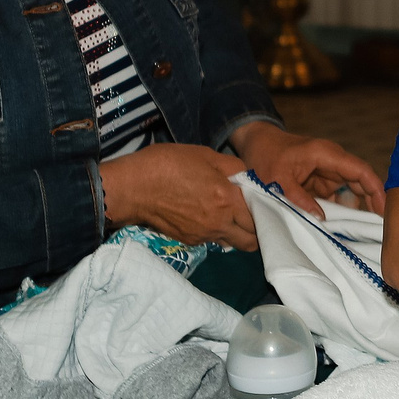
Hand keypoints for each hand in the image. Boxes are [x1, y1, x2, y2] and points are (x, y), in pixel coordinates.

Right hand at [99, 145, 255, 246]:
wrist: (133, 187)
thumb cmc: (169, 164)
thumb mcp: (206, 155)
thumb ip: (233, 168)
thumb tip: (249, 178)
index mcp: (227, 200)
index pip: (260, 217)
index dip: (265, 210)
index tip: (263, 203)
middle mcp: (220, 223)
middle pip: (251, 240)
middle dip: (256, 229)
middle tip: (252, 214)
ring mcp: (204, 236)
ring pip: (233, 243)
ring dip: (237, 234)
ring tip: (232, 217)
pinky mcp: (189, 241)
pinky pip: (213, 241)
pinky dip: (217, 233)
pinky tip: (208, 217)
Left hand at [233, 123, 385, 220]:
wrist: (255, 142)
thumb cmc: (265, 156)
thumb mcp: (276, 180)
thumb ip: (299, 199)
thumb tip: (322, 219)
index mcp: (326, 154)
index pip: (360, 170)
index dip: (376, 190)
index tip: (385, 210)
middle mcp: (333, 162)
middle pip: (361, 182)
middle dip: (372, 203)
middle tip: (380, 228)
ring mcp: (328, 172)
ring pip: (351, 192)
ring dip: (355, 210)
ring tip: (362, 232)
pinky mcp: (322, 182)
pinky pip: (337, 197)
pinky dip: (340, 211)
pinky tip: (343, 228)